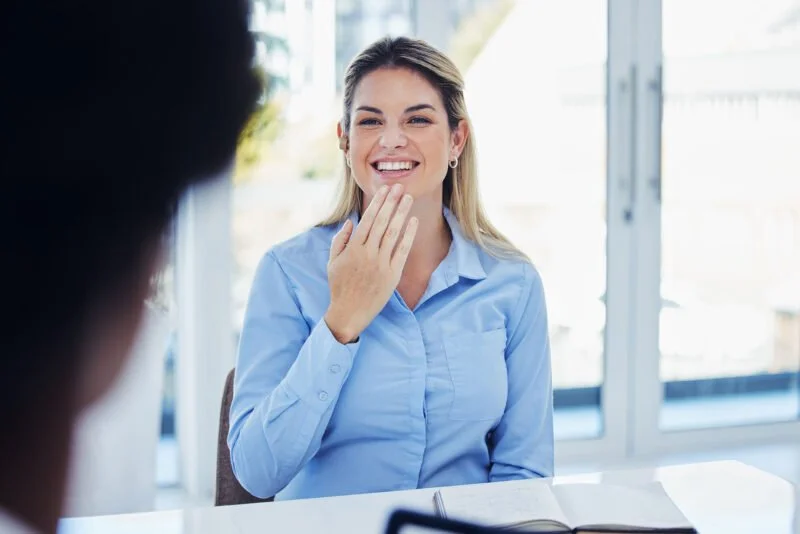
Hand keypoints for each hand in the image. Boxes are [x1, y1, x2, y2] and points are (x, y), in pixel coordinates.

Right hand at [324, 184, 417, 343]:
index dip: (378, 202)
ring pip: (393, 233)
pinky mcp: (392, 275)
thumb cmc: (340, 286)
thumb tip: (350, 222)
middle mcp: (368, 254)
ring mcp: (381, 264)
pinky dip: (408, 235)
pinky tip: (413, 222)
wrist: (349, 313)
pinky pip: (402, 251)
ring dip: (401, 213)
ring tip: (408, 199)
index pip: (368, 219)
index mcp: (353, 249)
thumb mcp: (332, 262)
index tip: (385, 189)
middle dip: (392, 202)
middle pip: (382, 222)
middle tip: (400, 187)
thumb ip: (340, 241)